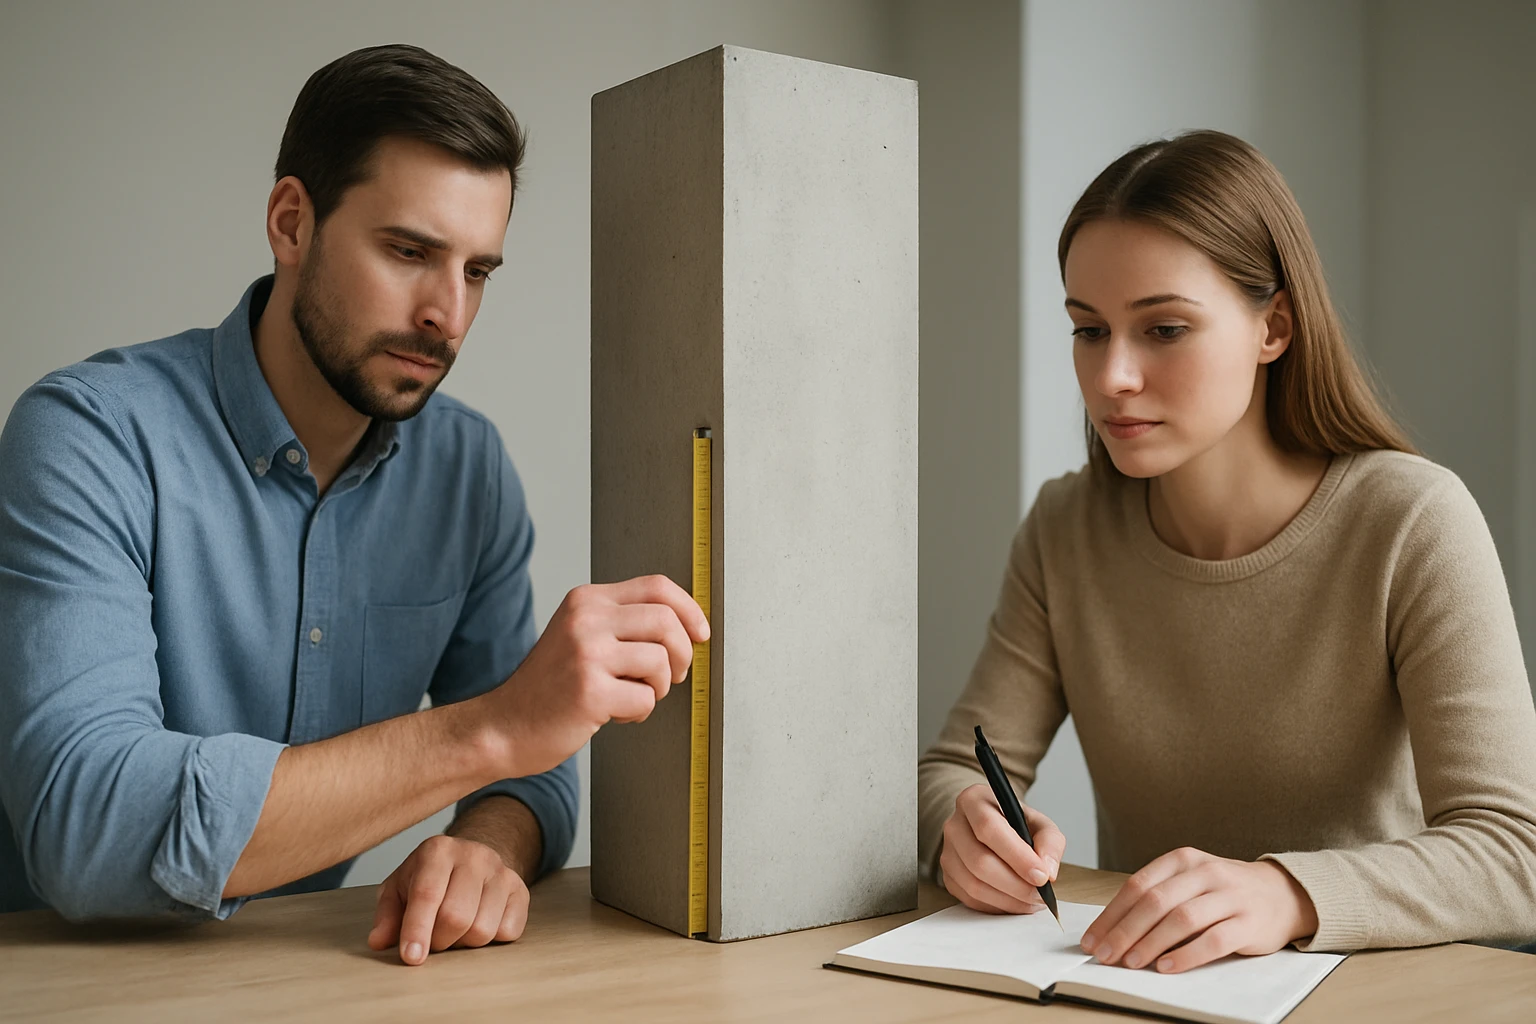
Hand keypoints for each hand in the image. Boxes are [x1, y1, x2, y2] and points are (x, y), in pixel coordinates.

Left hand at [368, 834, 528, 965]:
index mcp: (438, 850)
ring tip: (455, 931)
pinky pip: (508, 932)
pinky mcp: (521, 889)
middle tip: (432, 940)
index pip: (427, 894)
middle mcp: (474, 855)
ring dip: (464, 943)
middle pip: (456, 917)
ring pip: (483, 929)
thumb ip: (387, 915)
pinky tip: (479, 924)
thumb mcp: (399, 889)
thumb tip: (379, 941)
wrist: (470, 861)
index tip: (412, 957)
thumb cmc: (428, 878)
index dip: (417, 929)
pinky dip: (491, 940)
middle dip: (439, 941)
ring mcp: (501, 871)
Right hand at [485, 575, 708, 777]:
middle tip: (673, 676)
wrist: (505, 726)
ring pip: (661, 662)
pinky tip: (614, 714)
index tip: (701, 633)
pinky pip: (646, 700)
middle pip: (666, 621)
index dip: (689, 609)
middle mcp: (585, 620)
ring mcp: (587, 654)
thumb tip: (688, 626)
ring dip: (659, 688)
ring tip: (633, 696)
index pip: (656, 586)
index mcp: (587, 600)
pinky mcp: (590, 692)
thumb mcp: (580, 635)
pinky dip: (639, 713)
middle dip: (682, 653)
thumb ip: (624, 623)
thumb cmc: (551, 687)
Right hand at [939, 783, 1065, 913]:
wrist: (995, 832)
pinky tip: (1016, 901)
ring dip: (1009, 899)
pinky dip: (998, 906)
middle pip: (979, 861)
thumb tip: (1048, 871)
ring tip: (1032, 900)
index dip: (1017, 855)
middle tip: (1040, 894)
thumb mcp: (1039, 823)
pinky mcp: (948, 877)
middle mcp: (954, 825)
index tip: (1041, 876)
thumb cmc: (1016, 825)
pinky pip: (971, 899)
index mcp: (973, 801)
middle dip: (1015, 884)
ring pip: (974, 884)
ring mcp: (947, 853)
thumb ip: (1050, 841)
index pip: (989, 828)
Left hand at [1080, 847, 1318, 973]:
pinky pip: (1214, 940)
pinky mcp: (1249, 922)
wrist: (1281, 893)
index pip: (1137, 885)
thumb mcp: (1190, 881)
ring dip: (1151, 943)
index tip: (1092, 939)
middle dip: (1124, 931)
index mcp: (1183, 860)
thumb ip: (1157, 897)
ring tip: (1130, 963)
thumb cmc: (1223, 891)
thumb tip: (1113, 929)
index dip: (1111, 914)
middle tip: (1105, 955)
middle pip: (1155, 902)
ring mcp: (1229, 896)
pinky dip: (1187, 954)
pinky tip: (1168, 966)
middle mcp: (1205, 873)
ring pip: (1181, 919)